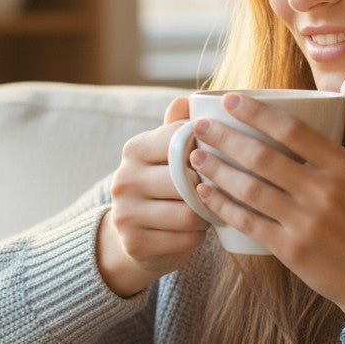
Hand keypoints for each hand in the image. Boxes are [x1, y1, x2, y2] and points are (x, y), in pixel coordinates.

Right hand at [97, 96, 209, 296]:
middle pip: (187, 181)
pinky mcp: (135, 244)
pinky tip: (196, 231)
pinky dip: (197, 236)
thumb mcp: (166, 153)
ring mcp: (126, 214)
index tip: (216, 157)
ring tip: (209, 210)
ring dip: (207, 214)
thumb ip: (178, 127)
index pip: (180, 141)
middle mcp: (124, 179)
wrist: (134, 234)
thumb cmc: (162, 185)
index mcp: (134, 149)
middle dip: (209, 187)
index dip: (206, 150)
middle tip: (220, 190)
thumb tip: (187, 99)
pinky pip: (185, 239)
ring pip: (189, 214)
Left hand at [189, 77, 344, 335]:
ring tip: (194, 156)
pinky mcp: (292, 249)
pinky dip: (223, 206)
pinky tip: (204, 193)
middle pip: (263, 157)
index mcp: (343, 166)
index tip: (229, 100)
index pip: (292, 129)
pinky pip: (248, 222)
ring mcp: (307, 222)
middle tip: (199, 126)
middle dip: (224, 138)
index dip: (256, 112)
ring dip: (217, 170)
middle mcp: (324, 191)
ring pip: (250, 189)